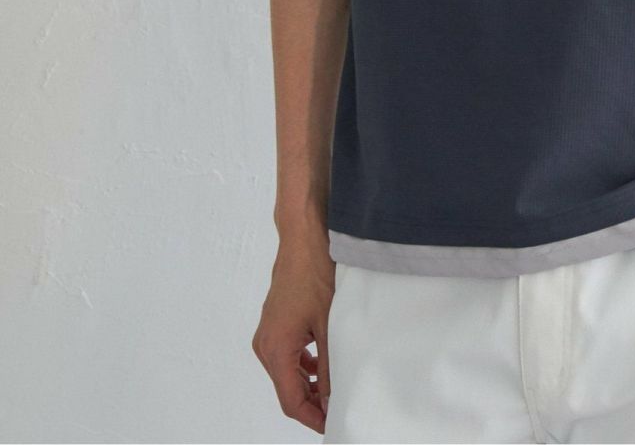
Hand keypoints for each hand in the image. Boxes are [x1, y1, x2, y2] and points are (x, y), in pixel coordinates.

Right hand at [252, 229, 335, 433]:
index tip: (333, 426)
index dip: (313, 418)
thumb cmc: (316, 274)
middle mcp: (265, 345)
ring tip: (336, 390)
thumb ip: (330, 365)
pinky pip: (287, 356)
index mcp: (275, 350)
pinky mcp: (274, 323)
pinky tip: (324, 365)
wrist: (303, 237)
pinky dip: (304, 366)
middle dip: (313, 404)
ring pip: (288, 373)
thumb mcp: (329, 323)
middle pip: (288, 390)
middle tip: (339, 410)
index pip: (291, 401)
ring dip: (310, 385)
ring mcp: (268, 334)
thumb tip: (334, 398)